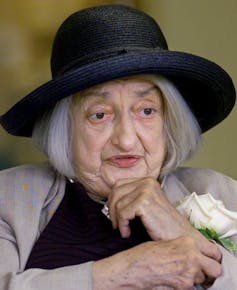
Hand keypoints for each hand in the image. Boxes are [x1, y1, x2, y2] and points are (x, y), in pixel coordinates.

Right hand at [93, 237, 221, 289]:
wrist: (134, 268)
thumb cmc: (145, 254)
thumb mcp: (166, 243)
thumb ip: (182, 247)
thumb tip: (191, 253)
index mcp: (188, 242)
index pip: (213, 252)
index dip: (211, 258)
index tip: (206, 260)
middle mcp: (192, 256)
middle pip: (215, 269)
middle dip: (210, 271)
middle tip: (200, 270)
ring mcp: (189, 273)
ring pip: (203, 279)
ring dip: (196, 277)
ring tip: (181, 273)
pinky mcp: (183, 286)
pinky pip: (191, 287)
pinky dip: (185, 285)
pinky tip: (173, 279)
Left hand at [107, 177, 199, 240]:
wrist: (181, 237)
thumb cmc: (163, 225)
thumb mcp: (147, 205)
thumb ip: (132, 197)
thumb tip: (110, 200)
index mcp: (147, 181)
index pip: (118, 184)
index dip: (112, 199)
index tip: (114, 214)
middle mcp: (147, 182)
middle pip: (115, 191)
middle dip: (112, 209)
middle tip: (116, 224)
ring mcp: (146, 190)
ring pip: (118, 203)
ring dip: (117, 220)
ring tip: (124, 230)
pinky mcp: (144, 202)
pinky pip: (122, 213)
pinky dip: (122, 225)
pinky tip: (127, 233)